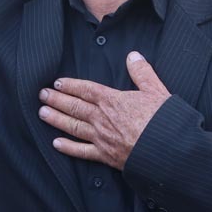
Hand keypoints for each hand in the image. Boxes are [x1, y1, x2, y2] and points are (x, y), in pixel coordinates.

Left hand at [38, 52, 169, 169]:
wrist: (169, 150)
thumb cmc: (165, 120)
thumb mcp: (157, 90)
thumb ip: (142, 73)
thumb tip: (133, 55)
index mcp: (113, 101)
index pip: (86, 89)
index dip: (70, 85)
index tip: (57, 82)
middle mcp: (102, 118)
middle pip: (74, 106)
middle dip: (56, 100)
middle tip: (41, 95)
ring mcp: (102, 138)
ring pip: (73, 126)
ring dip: (56, 119)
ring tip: (42, 113)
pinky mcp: (105, 156)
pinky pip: (82, 151)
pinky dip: (68, 148)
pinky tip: (55, 144)